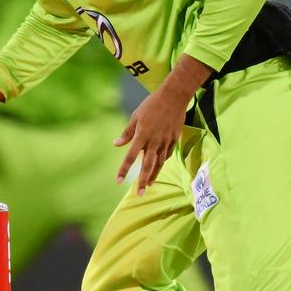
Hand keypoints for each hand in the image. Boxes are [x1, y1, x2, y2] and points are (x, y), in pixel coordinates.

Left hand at [114, 53, 213, 194]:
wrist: (174, 97)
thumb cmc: (152, 105)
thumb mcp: (136, 116)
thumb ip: (127, 133)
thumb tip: (116, 144)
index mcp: (142, 135)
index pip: (131, 157)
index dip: (124, 169)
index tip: (118, 181)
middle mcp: (154, 141)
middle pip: (147, 165)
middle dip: (142, 180)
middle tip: (139, 193)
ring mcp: (165, 141)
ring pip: (159, 163)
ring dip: (153, 175)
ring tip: (148, 186)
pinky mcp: (173, 140)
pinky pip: (166, 155)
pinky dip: (161, 163)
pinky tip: (157, 169)